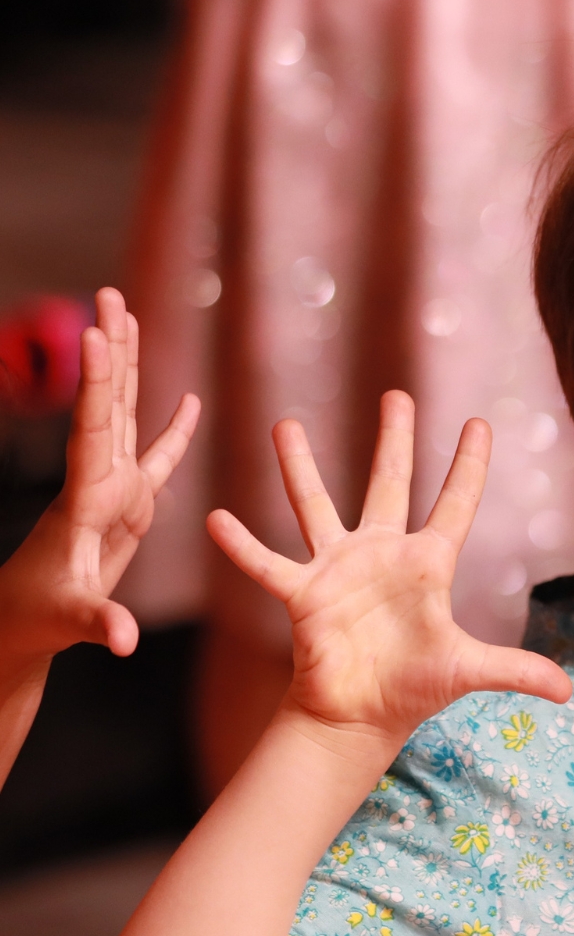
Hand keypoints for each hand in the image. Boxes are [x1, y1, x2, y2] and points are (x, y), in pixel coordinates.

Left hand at [0, 288, 199, 669]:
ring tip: (127, 316)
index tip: (94, 336)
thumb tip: (124, 640)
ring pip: (122, 416)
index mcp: (84, 500)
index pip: (91, 431)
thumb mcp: (71, 621)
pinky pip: (156, 458)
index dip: (94, 385)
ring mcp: (113, 490)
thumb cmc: (40, 618)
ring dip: (127, 368)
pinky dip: (173, 431)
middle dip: (109, 351)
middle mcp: (96, 482)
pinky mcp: (128, 507)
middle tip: (108, 295)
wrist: (22, 622)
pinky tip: (189, 403)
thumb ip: (99, 624)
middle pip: (105, 403)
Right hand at [208, 391, 570, 755]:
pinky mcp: (302, 594)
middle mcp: (382, 554)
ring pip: (316, 505)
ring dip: (300, 468)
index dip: (468, 465)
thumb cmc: (415, 688)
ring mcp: (338, 569)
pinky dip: (241, 546)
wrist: (361, 716)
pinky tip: (215, 518)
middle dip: (395, 440)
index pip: (455, 504)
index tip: (480, 422)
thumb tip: (570, 691)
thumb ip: (517, 671)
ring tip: (285, 424)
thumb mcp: (469, 671)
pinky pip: (266, 564)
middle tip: (397, 393)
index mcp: (427, 565)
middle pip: (388, 484)